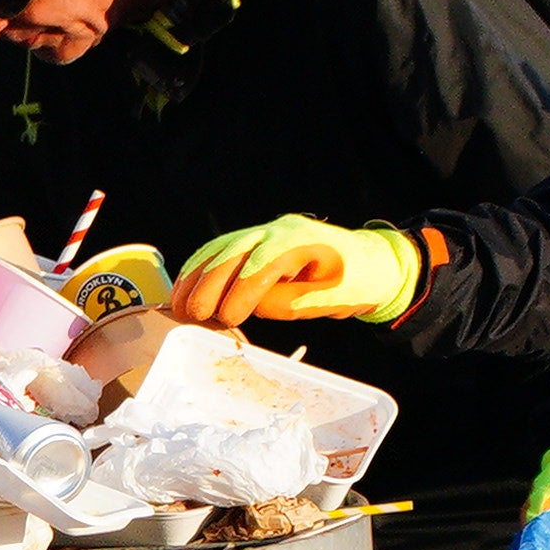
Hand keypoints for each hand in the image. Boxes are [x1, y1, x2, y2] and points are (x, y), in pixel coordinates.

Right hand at [169, 217, 424, 325]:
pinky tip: (184, 290)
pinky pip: (219, 250)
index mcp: (301, 241)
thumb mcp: (330, 300)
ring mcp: (264, 231)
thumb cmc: (355, 283)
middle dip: (208, 285)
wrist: (372, 261)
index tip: (227, 319)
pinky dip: (198, 269)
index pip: (262, 265)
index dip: (241, 292)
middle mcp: (277, 230)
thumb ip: (289, 303)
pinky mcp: (255, 240)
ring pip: (219, 249)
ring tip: (178, 307)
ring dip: (195, 277)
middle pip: (233, 253)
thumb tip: (249, 307)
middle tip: (192, 316)